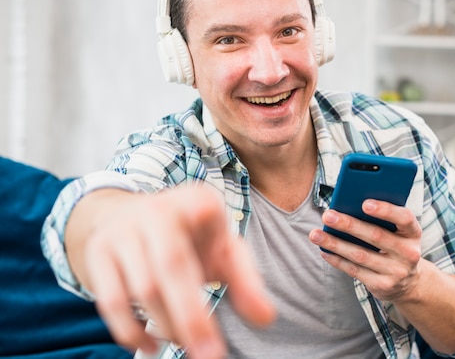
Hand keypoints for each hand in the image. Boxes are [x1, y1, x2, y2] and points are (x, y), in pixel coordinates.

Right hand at [66, 184, 274, 357]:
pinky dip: (129, 331)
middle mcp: (158, 209)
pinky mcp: (97, 251)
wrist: (125, 215)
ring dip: (166, 326)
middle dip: (193, 319)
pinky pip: (111, 300)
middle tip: (210, 356)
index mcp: (198, 201)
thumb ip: (246, 280)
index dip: (235, 287)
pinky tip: (149, 346)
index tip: (251, 322)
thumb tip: (265, 318)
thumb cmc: (187, 237)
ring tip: (185, 344)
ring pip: (143, 289)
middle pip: (173, 269)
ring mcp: (122, 229)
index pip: (221, 248)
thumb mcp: (222, 248)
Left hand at [308, 199, 422, 301]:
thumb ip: (383, 219)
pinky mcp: (382, 285)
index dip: (385, 210)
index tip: (365, 203)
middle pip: (376, 236)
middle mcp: (408, 253)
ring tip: (315, 234)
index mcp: (413, 233)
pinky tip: (324, 250)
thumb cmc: (397, 246)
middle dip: (349, 225)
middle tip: (327, 215)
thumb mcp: (399, 232)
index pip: (404, 218)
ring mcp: (396, 272)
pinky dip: (337, 259)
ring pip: (360, 255)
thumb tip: (349, 204)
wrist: (410, 283)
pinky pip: (354, 270)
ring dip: (335, 243)